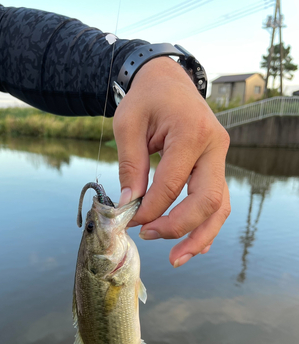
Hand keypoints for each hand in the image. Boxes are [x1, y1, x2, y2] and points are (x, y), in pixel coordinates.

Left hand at [113, 56, 230, 267]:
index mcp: (191, 132)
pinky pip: (218, 202)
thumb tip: (128, 205)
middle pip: (207, 200)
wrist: (168, 80)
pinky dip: (206, 225)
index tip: (129, 220)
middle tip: (150, 238)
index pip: (172, 184)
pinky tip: (192, 244)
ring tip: (177, 258)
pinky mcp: (216, 166)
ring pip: (220, 206)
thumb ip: (130, 165)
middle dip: (179, 227)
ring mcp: (220, 157)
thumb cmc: (145, 99)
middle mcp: (214, 146)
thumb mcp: (127, 124)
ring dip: (200, 236)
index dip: (150, 209)